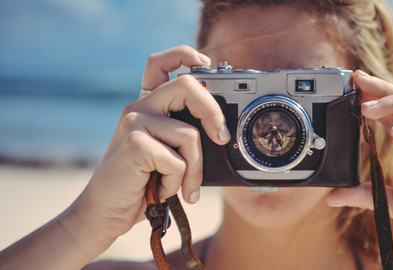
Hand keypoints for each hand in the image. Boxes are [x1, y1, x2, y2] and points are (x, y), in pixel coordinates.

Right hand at [73, 45, 230, 241]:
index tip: (205, 63)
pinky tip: (160, 190)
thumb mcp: (164, 154)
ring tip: (182, 186)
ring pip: (190, 135)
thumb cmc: (140, 184)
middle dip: (213, 111)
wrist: (105, 212)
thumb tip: (221, 133)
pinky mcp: (135, 144)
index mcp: (146, 107)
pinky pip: (177, 161)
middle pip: (186, 85)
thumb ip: (182, 137)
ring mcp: (134, 124)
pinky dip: (176, 183)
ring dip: (194, 169)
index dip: (184, 55)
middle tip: (222, 138)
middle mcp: (138, 108)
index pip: (159, 64)